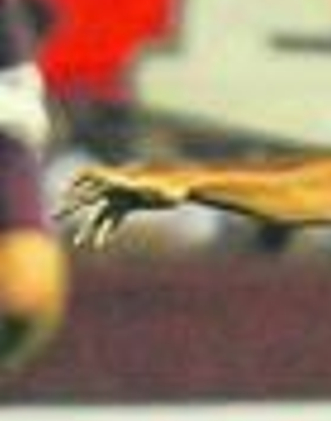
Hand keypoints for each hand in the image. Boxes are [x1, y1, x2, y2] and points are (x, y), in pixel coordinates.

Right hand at [55, 165, 188, 248]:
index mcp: (119, 180)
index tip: (64, 194)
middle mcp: (117, 188)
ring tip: (78, 243)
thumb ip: (147, 190)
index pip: (90, 176)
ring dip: (89, 228)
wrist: (185, 187)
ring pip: (99, 214)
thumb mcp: (161, 190)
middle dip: (71, 207)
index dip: (75, 183)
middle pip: (89, 198)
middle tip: (54, 216)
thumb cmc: (175, 189)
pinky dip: (106, 230)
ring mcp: (122, 197)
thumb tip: (135, 187)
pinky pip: (113, 219)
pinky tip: (99, 244)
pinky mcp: (130, 205)